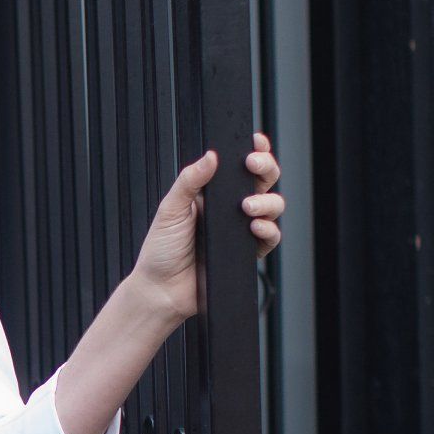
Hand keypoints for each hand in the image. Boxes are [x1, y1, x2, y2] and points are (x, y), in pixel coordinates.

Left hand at [130, 132, 283, 326]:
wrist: (162, 290)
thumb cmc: (161, 251)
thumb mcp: (170, 209)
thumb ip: (190, 181)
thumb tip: (211, 156)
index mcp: (212, 194)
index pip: (238, 168)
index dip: (253, 152)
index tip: (255, 143)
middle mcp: (229, 209)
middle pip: (262, 181)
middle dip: (266, 167)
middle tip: (253, 165)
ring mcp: (240, 230)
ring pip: (272, 206)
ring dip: (267, 201)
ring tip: (247, 207)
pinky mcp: (247, 252)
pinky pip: (270, 237)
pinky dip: (268, 229)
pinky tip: (255, 227)